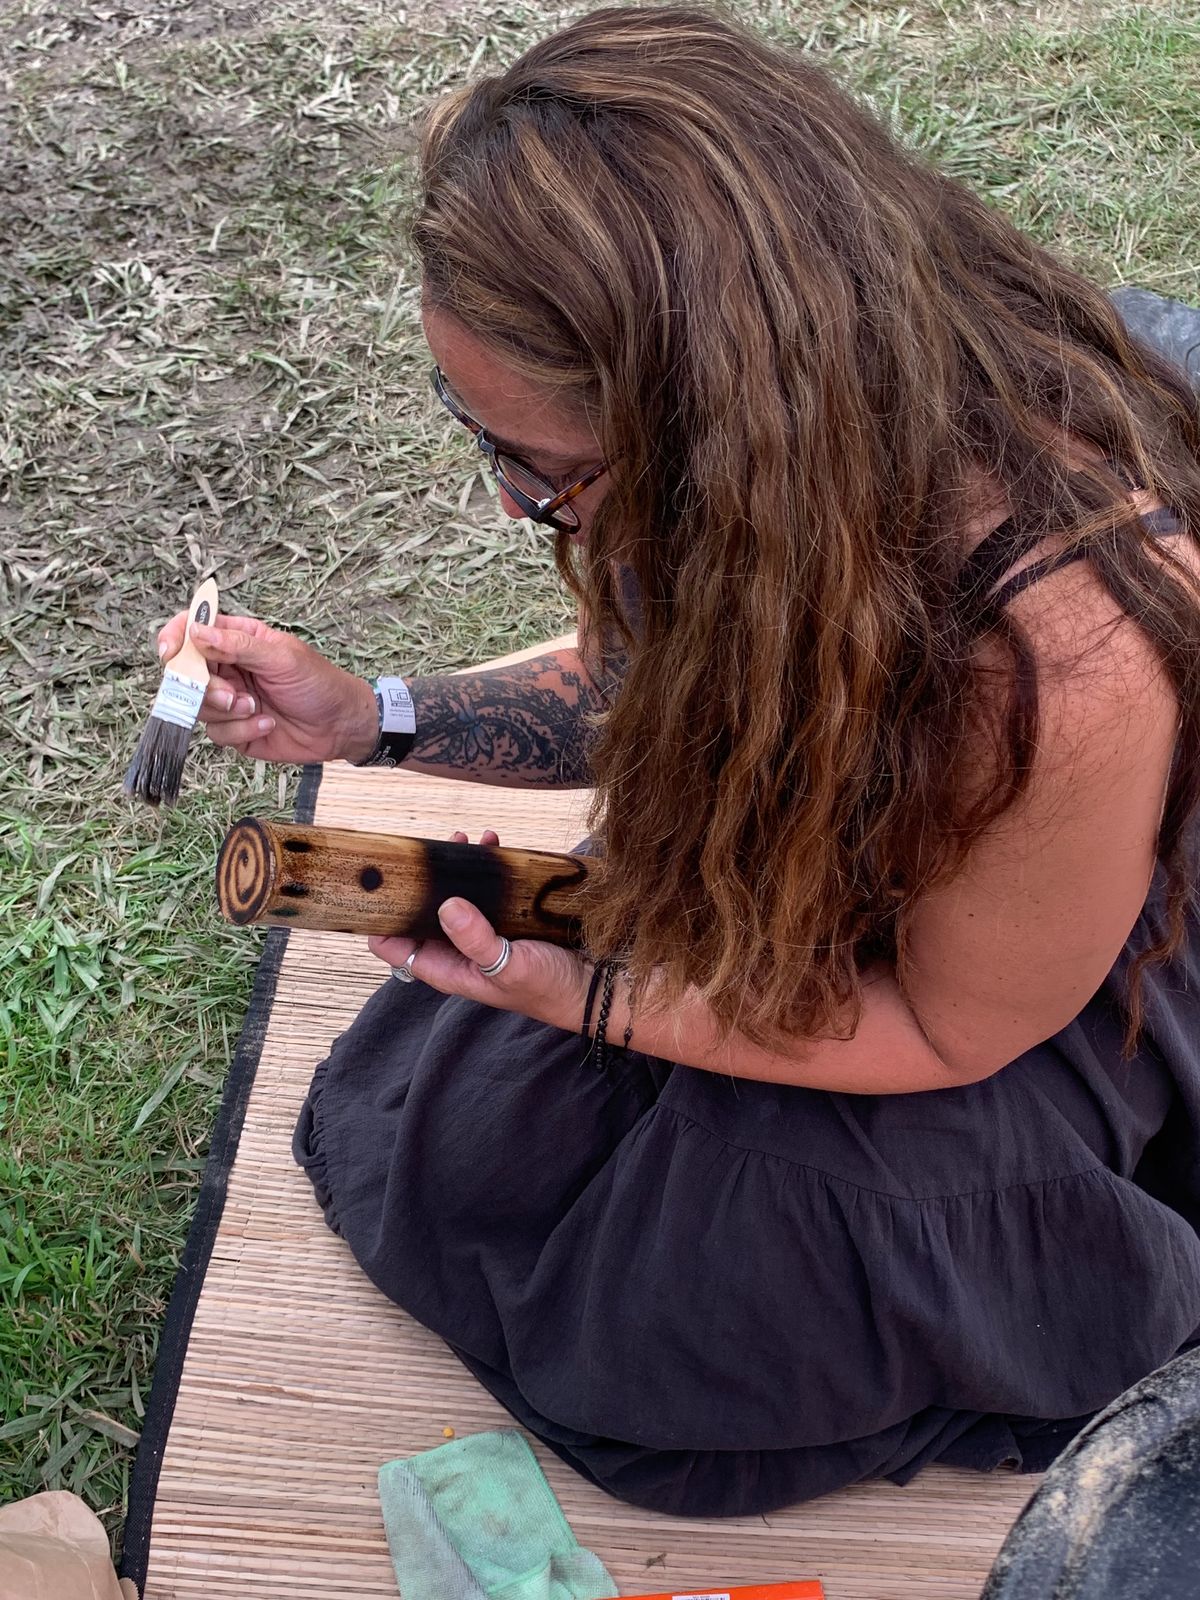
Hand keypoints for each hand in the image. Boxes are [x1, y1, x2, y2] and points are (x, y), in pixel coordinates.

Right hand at [155, 609, 377, 764]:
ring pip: (197, 706)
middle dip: (204, 687)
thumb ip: (239, 645)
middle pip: (187, 674)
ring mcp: (229, 700)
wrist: (341, 725)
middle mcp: (228, 669)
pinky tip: (267, 724)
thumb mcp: (282, 657)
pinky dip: (241, 731)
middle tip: (231, 696)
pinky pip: (217, 733)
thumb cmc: (319, 683)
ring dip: (226, 711)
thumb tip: (197, 632)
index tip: (170, 652)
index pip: (194, 630)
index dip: (176, 637)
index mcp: (238, 640)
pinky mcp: (235, 730)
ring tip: (256, 708)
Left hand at [367, 830, 591, 1031]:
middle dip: (420, 881)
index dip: (380, 916)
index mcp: (446, 968)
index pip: (393, 944)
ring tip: (466, 840)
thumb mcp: (509, 966)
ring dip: (454, 869)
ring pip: (452, 896)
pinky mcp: (503, 919)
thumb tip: (445, 904)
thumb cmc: (547, 988)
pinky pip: (484, 890)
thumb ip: (475, 939)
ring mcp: (479, 933)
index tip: (380, 881)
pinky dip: (484, 868)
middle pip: (421, 912)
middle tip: (430, 850)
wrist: (592, 986)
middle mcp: (456, 950)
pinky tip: (494, 846)